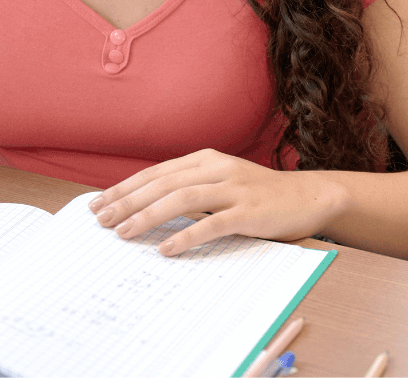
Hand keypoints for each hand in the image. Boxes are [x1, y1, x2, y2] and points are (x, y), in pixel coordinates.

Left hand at [89, 149, 348, 255]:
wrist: (308, 196)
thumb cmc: (258, 194)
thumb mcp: (221, 182)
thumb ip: (190, 188)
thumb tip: (146, 207)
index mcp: (205, 159)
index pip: (156, 172)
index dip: (126, 187)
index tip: (100, 203)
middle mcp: (216, 168)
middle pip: (162, 183)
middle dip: (128, 201)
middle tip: (102, 220)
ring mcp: (233, 188)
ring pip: (181, 198)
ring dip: (148, 216)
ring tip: (124, 232)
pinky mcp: (248, 211)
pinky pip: (212, 223)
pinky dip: (186, 236)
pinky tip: (167, 249)